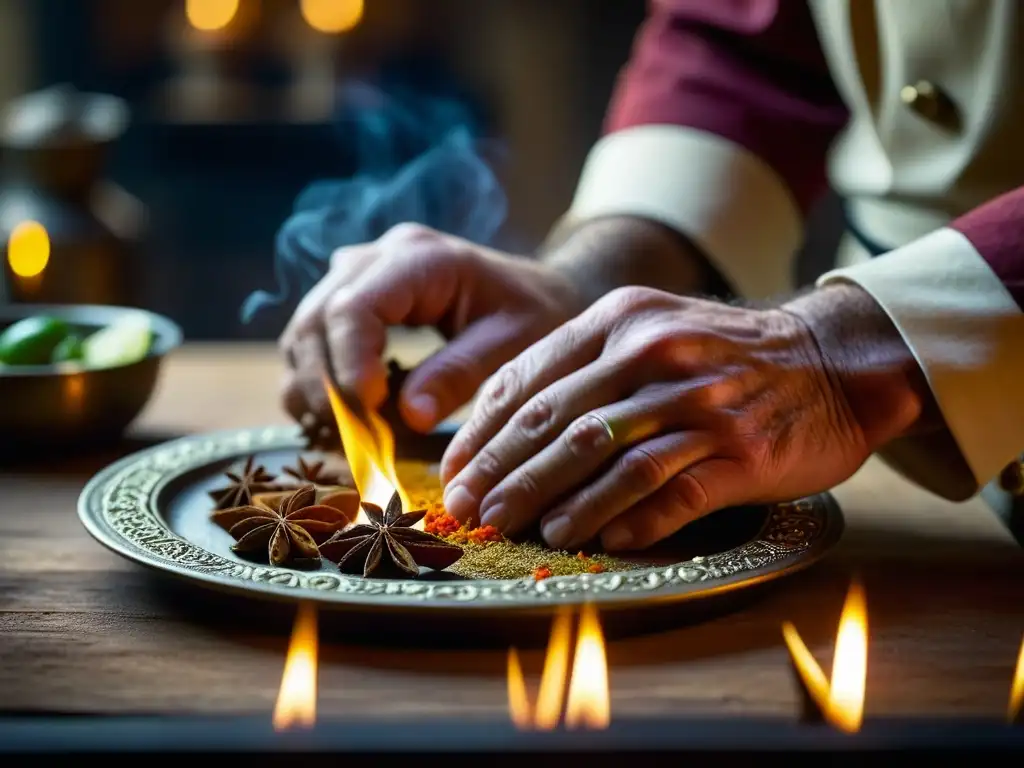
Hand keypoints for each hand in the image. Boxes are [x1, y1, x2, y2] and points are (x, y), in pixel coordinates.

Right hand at [279, 223, 583, 432]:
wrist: (537, 292)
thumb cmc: (534, 314)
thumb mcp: (513, 345)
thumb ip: (461, 374)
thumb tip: (408, 416)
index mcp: (421, 258)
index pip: (353, 307)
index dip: (348, 366)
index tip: (369, 414)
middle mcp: (378, 257)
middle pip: (316, 319)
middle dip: (325, 386)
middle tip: (355, 438)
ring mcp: (358, 273)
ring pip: (304, 331)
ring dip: (315, 388)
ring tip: (353, 432)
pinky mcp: (350, 297)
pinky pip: (312, 340)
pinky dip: (319, 383)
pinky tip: (350, 415)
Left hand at [440, 284, 927, 551]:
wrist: (831, 360)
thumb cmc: (723, 353)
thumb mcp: (649, 329)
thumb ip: (581, 366)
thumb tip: (505, 425)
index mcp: (621, 320)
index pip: (530, 380)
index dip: (483, 433)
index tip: (456, 472)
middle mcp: (656, 355)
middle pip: (558, 423)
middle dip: (504, 474)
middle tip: (471, 511)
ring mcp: (701, 403)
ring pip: (607, 459)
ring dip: (556, 501)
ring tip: (522, 530)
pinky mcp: (741, 452)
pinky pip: (671, 492)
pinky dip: (630, 520)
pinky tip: (601, 541)